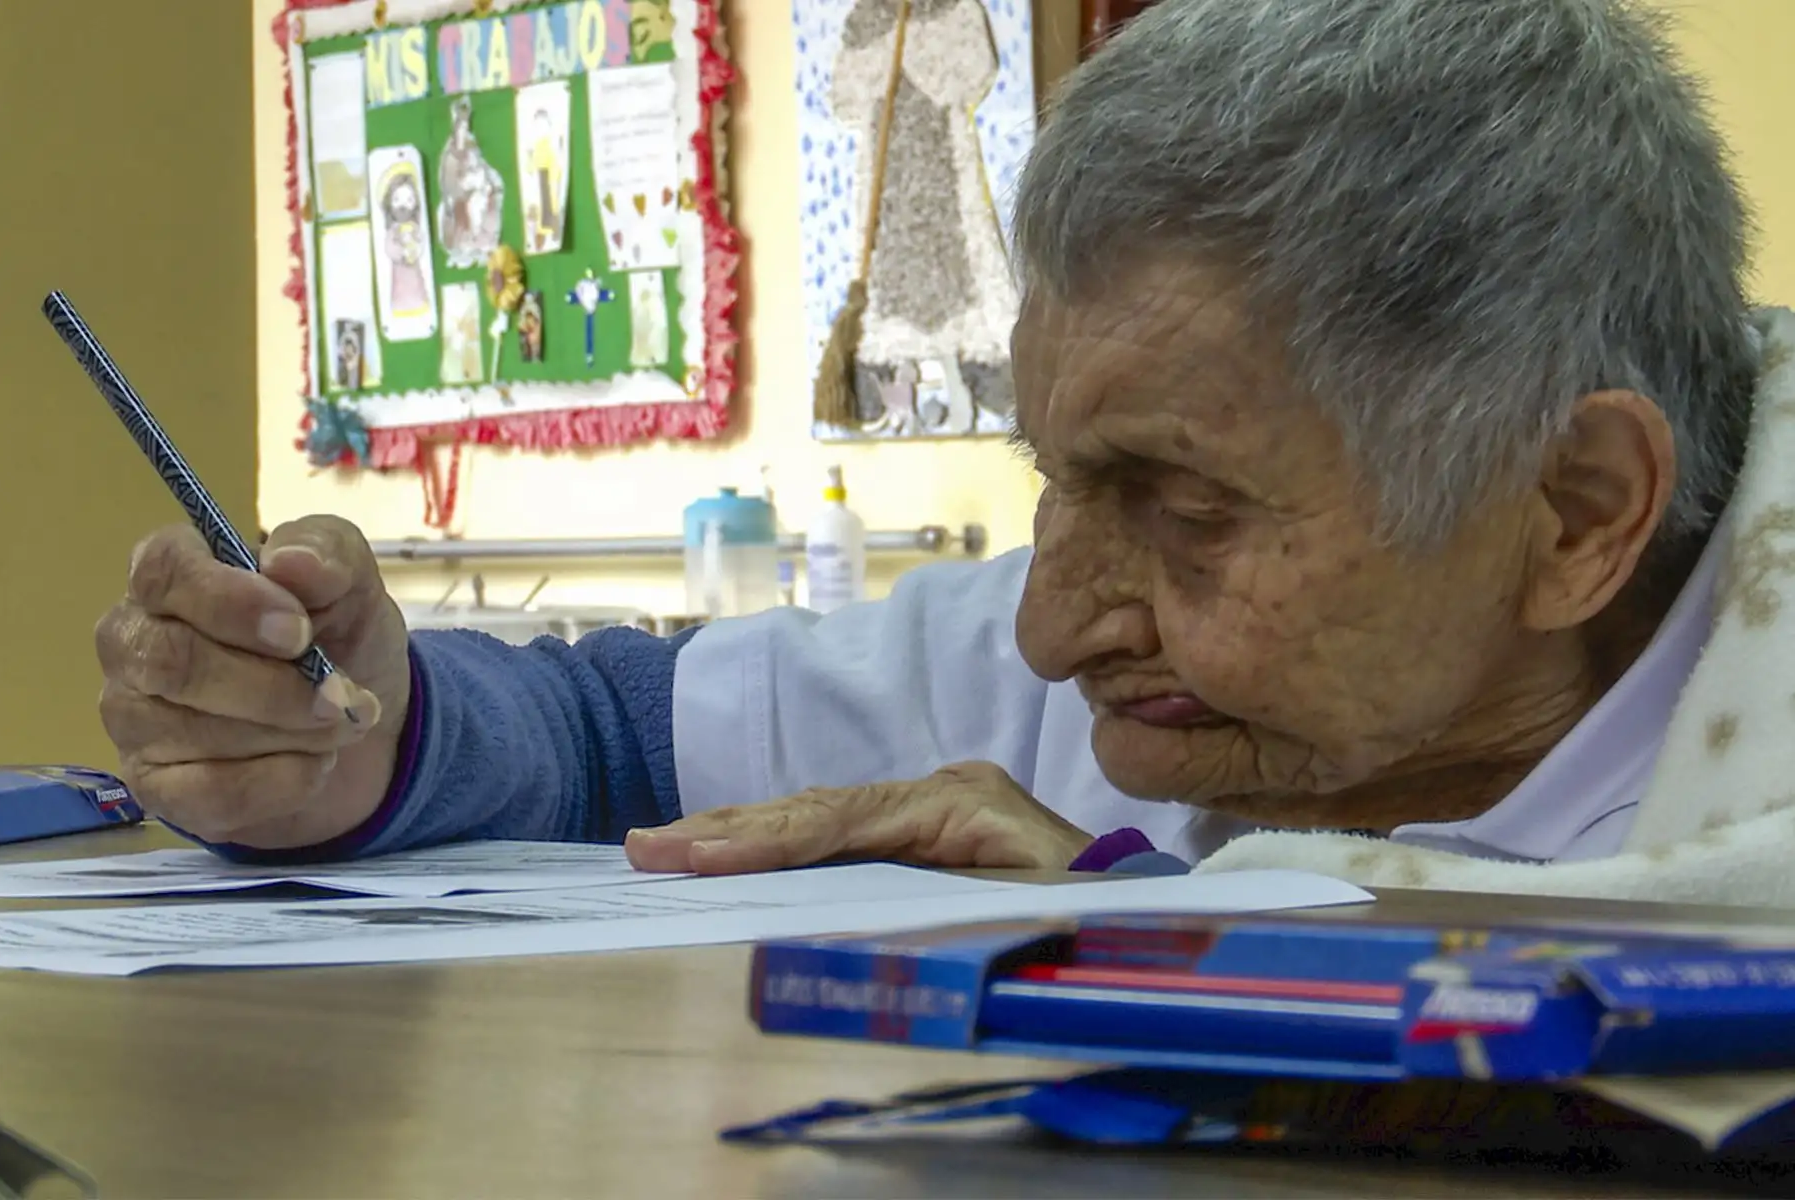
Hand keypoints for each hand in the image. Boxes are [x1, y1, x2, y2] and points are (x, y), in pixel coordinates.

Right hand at [95, 516, 411, 849]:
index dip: (229, 601)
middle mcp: (133, 643)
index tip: (299, 630)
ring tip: (342, 723)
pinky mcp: (158, 786)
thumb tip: (291, 562)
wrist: (353, 713)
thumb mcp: (349, 575)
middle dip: (273, 686)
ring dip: (291, 732)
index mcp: (170, 577)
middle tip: (343, 695)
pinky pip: (209, 793)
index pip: (162, 571)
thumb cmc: (334, 627)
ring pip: (195, 731)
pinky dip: (281, 781)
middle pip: (170, 660)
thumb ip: (325, 553)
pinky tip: (316, 764)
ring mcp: (135, 719)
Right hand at [624, 761, 1092, 874]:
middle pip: (818, 808)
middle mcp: (942, 792)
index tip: (697, 855)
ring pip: (821, 818)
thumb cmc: (1097, 919)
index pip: (843, 819)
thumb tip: (855, 918)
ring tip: (666, 847)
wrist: (1154, 915)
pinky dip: (781, 844)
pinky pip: (842, 835)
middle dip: (730, 829)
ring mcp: (933, 807)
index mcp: (961, 804)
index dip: (765, 838)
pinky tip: (730, 853)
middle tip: (647, 846)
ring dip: (743, 834)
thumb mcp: (1027, 910)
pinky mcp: (930, 829)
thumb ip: (944, 907)